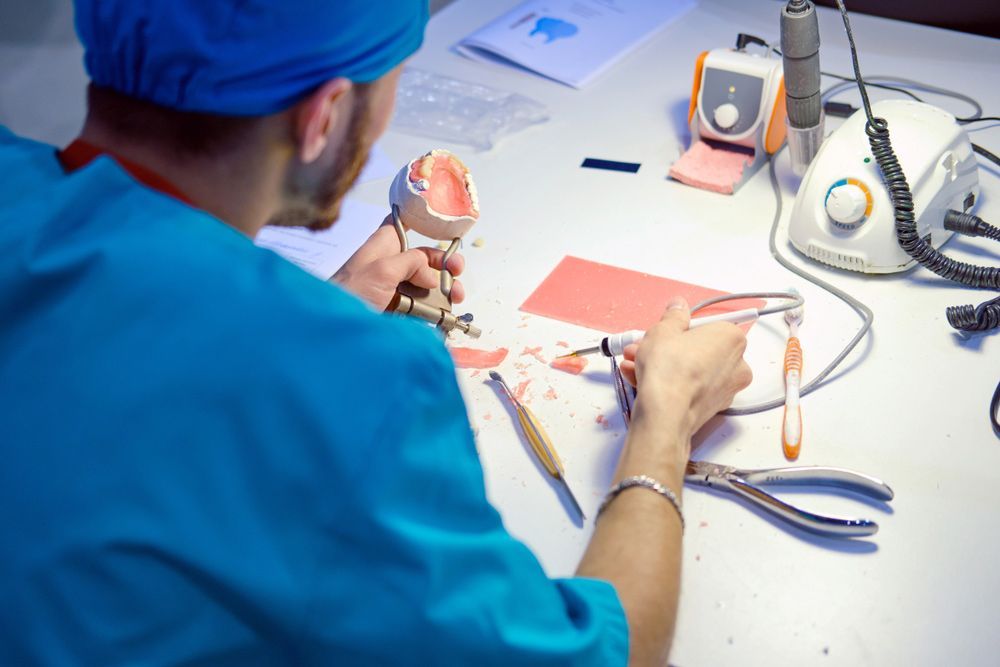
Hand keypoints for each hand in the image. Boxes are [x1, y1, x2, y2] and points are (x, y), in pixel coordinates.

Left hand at [331, 215, 464, 310]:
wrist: (333, 331)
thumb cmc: (350, 294)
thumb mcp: (382, 270)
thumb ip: (411, 263)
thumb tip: (432, 275)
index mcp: (383, 245)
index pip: (403, 223)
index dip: (423, 222)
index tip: (446, 230)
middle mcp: (388, 263)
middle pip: (422, 258)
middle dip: (443, 265)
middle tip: (457, 272)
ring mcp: (391, 287)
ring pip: (423, 283)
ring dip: (443, 289)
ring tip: (456, 298)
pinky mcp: (394, 309)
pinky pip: (419, 305)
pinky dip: (433, 308)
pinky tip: (445, 313)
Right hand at [620, 296, 751, 439]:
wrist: (665, 412)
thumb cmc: (669, 367)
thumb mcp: (663, 330)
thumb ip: (673, 316)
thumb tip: (678, 306)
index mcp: (732, 338)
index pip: (707, 326)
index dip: (681, 329)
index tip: (665, 332)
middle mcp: (737, 364)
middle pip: (699, 349)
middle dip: (667, 348)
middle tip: (644, 347)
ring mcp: (726, 389)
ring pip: (692, 371)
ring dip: (662, 365)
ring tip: (634, 363)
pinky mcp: (712, 408)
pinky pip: (689, 389)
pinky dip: (668, 384)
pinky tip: (640, 379)